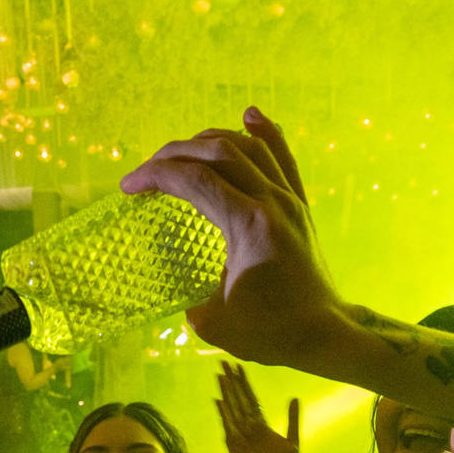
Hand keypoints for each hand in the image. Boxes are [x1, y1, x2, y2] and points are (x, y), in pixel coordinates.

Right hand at [124, 107, 347, 367]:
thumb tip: (176, 280)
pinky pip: (282, 158)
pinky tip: (249, 116)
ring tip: (182, 150)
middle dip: (175, 153)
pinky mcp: (300, 206)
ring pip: (250, 147)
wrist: (325, 336)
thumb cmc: (271, 333)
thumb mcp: (213, 321)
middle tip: (147, 170)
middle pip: (219, 152)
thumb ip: (186, 294)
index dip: (155, 176)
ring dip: (210, 140)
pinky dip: (264, 133)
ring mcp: (289, 200)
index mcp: (248, 225)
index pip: (195, 180)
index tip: (127, 187)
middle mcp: (271, 201)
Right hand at [217, 361, 299, 452]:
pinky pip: (229, 428)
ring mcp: (240, 437)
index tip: (239, 367)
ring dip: (227, 393)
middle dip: (232, 382)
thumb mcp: (293, 442)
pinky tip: (219, 401)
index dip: (245, 383)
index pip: (250, 399)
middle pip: (238, 400)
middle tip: (224, 362)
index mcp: (260, 426)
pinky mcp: (236, 448)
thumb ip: (292, 420)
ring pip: (233, 410)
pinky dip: (225, 415)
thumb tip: (294, 398)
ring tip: (221, 375)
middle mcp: (248, 428)